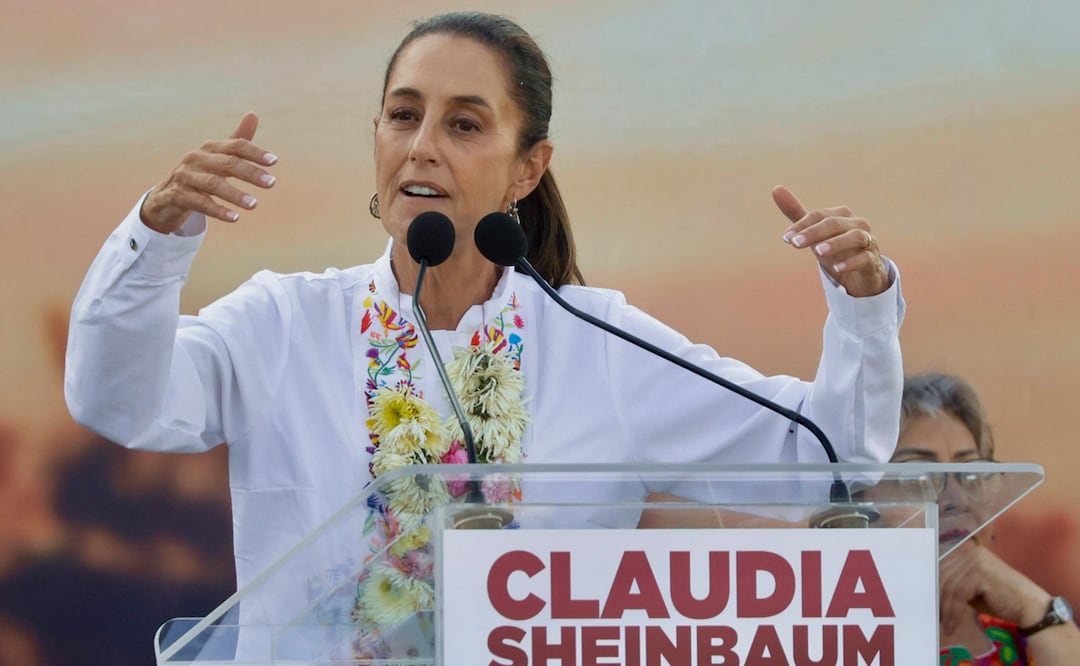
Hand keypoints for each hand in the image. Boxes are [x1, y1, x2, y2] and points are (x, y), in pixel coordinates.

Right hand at [139, 112, 277, 233]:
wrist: (165, 197)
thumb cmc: (198, 175)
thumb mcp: (217, 158)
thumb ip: (236, 141)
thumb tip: (253, 114)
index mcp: (209, 148)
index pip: (235, 145)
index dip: (255, 152)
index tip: (274, 161)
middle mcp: (196, 159)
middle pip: (226, 163)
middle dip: (250, 173)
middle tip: (272, 183)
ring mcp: (185, 176)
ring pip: (212, 184)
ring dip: (235, 194)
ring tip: (254, 205)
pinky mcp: (176, 195)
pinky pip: (199, 203)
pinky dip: (218, 210)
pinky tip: (235, 218)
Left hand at [771, 185, 889, 296]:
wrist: (860, 274)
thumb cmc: (835, 248)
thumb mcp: (814, 232)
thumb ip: (797, 213)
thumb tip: (776, 188)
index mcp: (841, 215)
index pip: (819, 216)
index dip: (802, 225)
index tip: (786, 238)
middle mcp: (857, 224)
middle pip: (835, 223)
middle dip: (814, 232)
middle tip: (795, 243)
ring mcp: (868, 241)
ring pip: (855, 237)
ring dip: (836, 243)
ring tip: (818, 252)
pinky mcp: (873, 260)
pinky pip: (866, 258)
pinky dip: (852, 261)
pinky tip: (837, 268)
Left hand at [938, 541, 1050, 634]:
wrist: (1029, 606)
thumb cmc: (1001, 599)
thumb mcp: (972, 589)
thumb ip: (955, 585)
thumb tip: (930, 591)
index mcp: (968, 551)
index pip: (942, 568)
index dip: (934, 587)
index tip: (929, 604)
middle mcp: (970, 552)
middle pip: (943, 576)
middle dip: (938, 599)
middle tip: (936, 617)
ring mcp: (976, 561)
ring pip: (949, 587)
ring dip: (945, 609)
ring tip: (945, 624)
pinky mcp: (980, 573)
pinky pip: (958, 595)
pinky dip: (953, 612)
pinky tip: (952, 625)